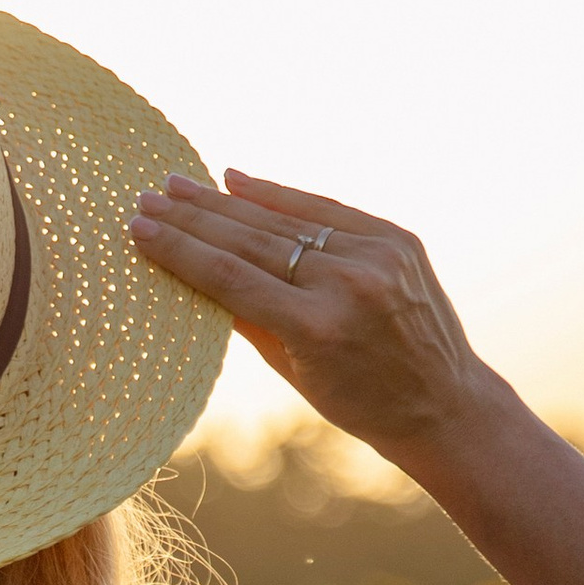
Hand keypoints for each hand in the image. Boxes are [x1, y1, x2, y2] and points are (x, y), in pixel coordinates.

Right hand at [128, 170, 490, 461]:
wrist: (444, 403)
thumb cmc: (359, 401)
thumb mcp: (294, 373)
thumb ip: (248, 319)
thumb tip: (193, 270)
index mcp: (317, 329)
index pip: (231, 278)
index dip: (180, 251)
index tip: (139, 228)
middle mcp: (348, 285)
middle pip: (252, 241)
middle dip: (194, 217)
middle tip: (149, 196)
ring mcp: (377, 257)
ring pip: (286, 220)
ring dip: (227, 201)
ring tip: (180, 185)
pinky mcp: (397, 239)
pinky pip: (325, 212)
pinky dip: (280, 196)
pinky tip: (238, 181)